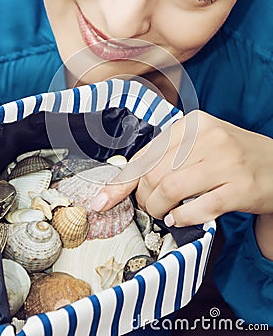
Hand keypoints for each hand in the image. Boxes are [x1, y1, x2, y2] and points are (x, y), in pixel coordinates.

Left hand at [90, 110, 272, 226]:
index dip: (121, 182)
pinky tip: (181, 218)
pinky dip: (182, 218)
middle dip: (144, 199)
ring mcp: (225, 161)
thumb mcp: (200, 144)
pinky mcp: (239, 187)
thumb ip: (168, 156)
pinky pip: (196, 208)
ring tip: (165, 214)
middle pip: (153, 174)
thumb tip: (128, 180)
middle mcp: (208, 137)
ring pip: (169, 190)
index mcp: (193, 124)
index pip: (145, 155)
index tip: (104, 201)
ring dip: (159, 210)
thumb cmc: (232, 156)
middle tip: (150, 208)